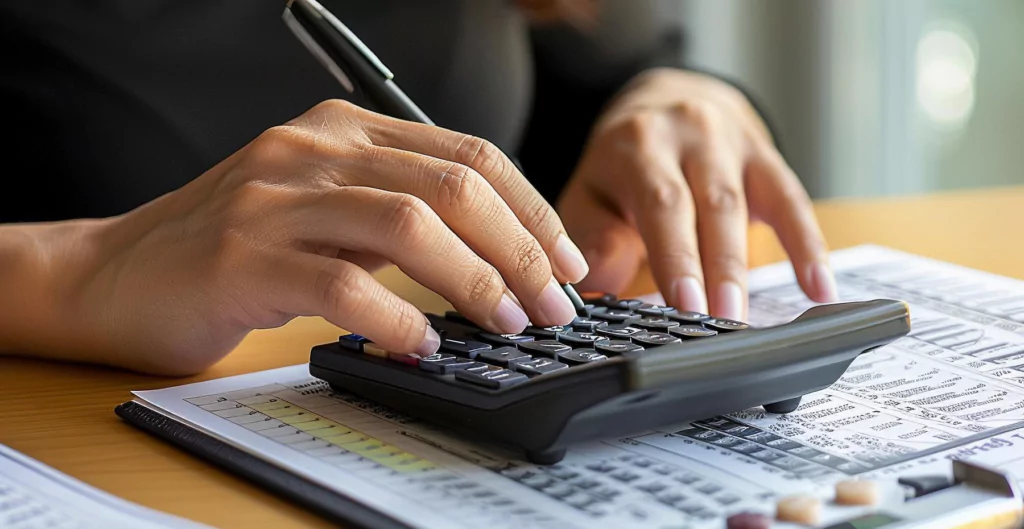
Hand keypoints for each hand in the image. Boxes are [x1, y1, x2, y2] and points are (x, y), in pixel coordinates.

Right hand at [27, 100, 589, 374]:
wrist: (119, 272)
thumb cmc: (236, 247)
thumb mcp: (328, 209)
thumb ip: (399, 213)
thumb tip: (500, 258)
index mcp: (344, 129)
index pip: (468, 154)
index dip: (532, 210)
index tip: (567, 263)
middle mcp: (314, 148)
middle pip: (452, 186)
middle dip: (521, 250)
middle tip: (553, 305)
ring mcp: (276, 198)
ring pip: (409, 224)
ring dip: (475, 280)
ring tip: (506, 324)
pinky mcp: (243, 257)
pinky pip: (343, 284)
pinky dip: (397, 318)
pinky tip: (421, 345)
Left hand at [557, 68, 836, 318]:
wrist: (664, 99)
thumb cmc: (622, 164)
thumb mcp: (589, 190)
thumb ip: (591, 235)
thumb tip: (596, 280)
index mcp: (641, 143)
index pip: (663, 202)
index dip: (677, 256)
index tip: (686, 306)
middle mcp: (692, 133)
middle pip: (713, 204)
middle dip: (720, 268)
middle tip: (724, 321)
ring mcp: (735, 142)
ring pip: (752, 204)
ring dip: (755, 265)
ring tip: (758, 321)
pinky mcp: (768, 156)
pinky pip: (793, 202)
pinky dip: (808, 246)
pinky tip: (821, 290)